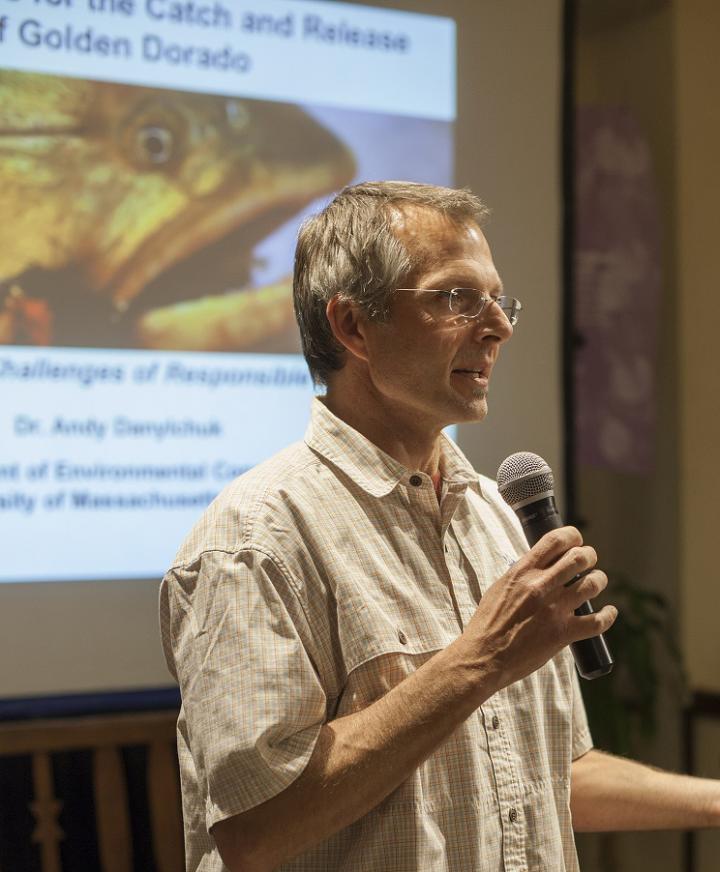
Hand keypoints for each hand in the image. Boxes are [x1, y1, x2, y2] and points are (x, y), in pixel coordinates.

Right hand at [461, 526, 616, 694]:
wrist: (484, 655)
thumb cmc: (488, 623)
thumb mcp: (500, 587)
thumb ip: (521, 574)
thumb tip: (540, 565)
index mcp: (522, 572)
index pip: (554, 540)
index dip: (572, 536)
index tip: (576, 540)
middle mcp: (540, 586)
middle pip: (579, 558)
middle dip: (589, 555)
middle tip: (589, 560)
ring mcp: (554, 610)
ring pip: (592, 584)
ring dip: (599, 580)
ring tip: (597, 582)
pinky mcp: (563, 633)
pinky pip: (597, 621)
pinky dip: (608, 615)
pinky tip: (609, 612)